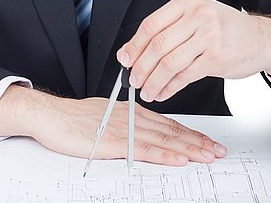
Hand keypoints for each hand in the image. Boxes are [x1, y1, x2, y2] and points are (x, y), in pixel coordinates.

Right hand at [0, 85, 226, 165]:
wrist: (52, 115)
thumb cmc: (75, 118)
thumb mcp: (108, 116)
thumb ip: (128, 123)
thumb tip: (146, 131)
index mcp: (134, 112)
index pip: (169, 123)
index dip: (191, 133)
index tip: (208, 141)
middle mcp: (134, 118)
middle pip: (172, 131)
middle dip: (197, 142)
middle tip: (218, 151)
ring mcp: (125, 130)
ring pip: (164, 140)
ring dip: (189, 149)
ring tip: (207, 156)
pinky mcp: (114, 142)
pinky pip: (144, 149)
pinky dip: (164, 155)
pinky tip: (178, 159)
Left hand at [116, 0, 270, 101]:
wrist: (261, 38)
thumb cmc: (225, 28)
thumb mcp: (198, 16)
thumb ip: (169, 29)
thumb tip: (133, 50)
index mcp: (188, 2)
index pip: (151, 24)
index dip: (134, 45)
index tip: (125, 59)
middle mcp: (198, 15)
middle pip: (158, 44)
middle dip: (141, 67)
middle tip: (133, 80)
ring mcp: (209, 36)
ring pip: (169, 62)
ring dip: (153, 81)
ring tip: (147, 91)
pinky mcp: (217, 57)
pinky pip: (185, 76)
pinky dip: (170, 88)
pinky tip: (164, 93)